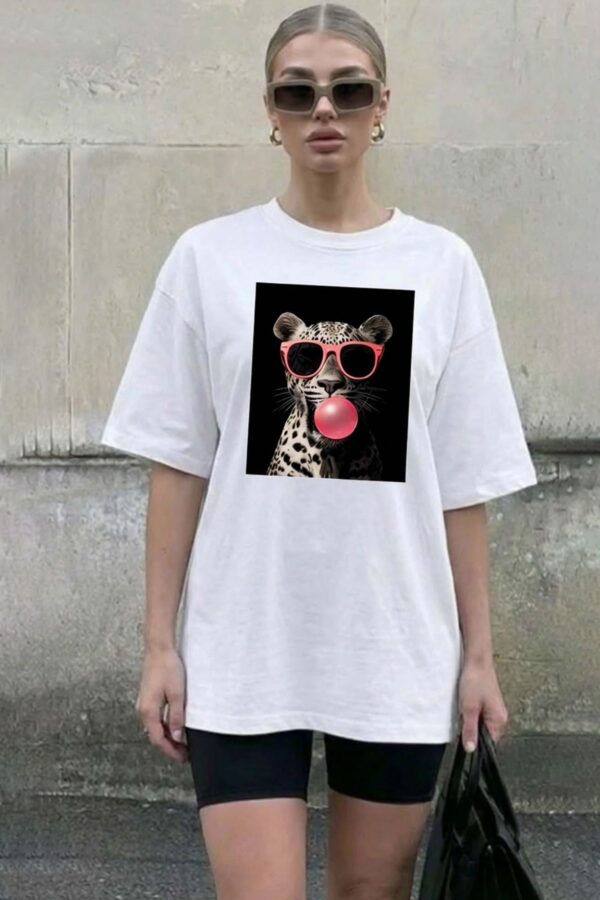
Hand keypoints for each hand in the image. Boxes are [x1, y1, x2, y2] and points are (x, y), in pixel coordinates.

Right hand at [135, 647, 188, 763]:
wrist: (159, 649)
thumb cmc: (168, 668)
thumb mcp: (177, 694)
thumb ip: (176, 717)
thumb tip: (177, 737)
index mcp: (148, 711)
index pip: (158, 739)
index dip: (170, 751)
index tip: (182, 758)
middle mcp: (142, 710)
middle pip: (154, 735)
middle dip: (169, 746)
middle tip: (184, 753)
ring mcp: (143, 703)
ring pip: (154, 727)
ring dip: (166, 736)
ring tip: (181, 742)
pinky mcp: (147, 697)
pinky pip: (154, 718)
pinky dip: (163, 726)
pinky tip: (173, 726)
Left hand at [458, 657, 508, 752]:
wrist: (476, 661)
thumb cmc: (475, 681)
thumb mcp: (469, 709)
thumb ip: (470, 730)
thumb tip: (471, 749)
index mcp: (499, 721)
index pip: (489, 744)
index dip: (476, 743)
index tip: (465, 738)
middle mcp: (500, 717)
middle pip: (484, 735)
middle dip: (472, 730)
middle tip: (464, 717)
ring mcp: (494, 710)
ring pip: (480, 725)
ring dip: (470, 721)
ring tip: (465, 707)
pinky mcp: (488, 704)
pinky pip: (479, 716)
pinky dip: (471, 713)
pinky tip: (466, 704)